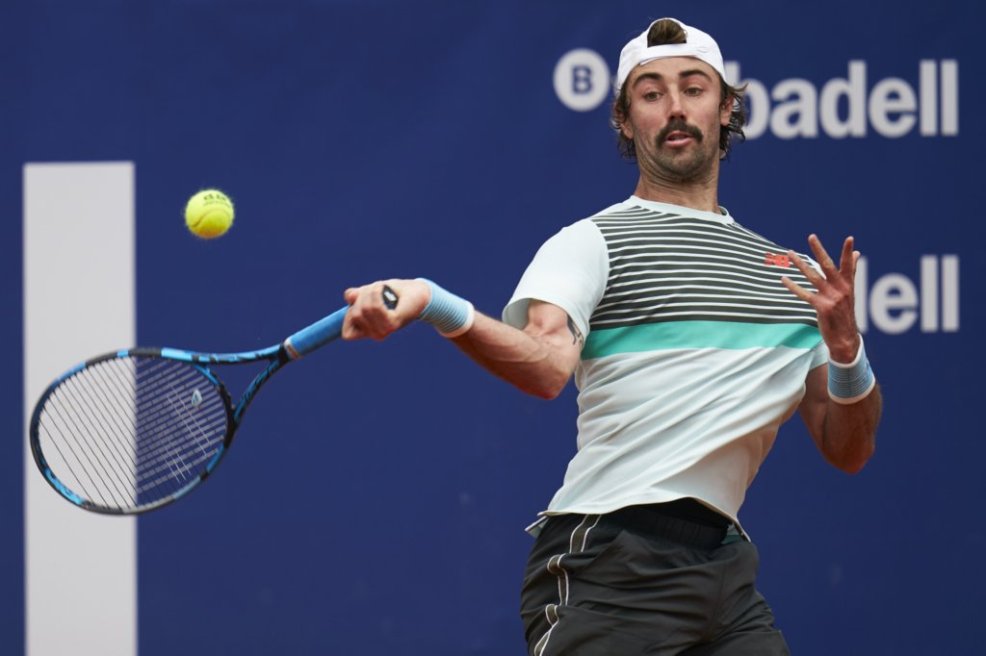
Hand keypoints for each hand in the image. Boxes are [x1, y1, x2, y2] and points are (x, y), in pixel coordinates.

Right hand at [342, 278, 430, 339]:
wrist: (415, 291)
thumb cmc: (393, 292)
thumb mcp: (369, 293)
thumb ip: (357, 296)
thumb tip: (349, 296)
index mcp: (369, 332)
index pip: (347, 334)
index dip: (349, 317)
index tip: (359, 304)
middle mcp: (376, 335)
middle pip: (354, 315)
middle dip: (361, 297)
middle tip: (376, 291)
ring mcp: (385, 330)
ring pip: (363, 309)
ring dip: (370, 292)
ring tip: (381, 289)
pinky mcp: (393, 323)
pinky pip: (374, 307)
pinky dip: (376, 293)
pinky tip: (384, 289)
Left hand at [781, 234, 860, 361]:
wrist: (845, 338)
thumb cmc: (845, 312)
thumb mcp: (850, 292)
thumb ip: (851, 272)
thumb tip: (857, 253)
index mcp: (848, 285)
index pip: (849, 265)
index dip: (848, 252)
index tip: (849, 238)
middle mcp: (841, 289)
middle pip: (828, 266)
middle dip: (819, 250)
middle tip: (811, 236)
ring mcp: (831, 298)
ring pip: (812, 276)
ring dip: (800, 264)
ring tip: (790, 253)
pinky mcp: (821, 307)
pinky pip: (804, 294)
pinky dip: (792, 286)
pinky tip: (783, 279)